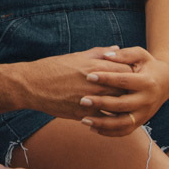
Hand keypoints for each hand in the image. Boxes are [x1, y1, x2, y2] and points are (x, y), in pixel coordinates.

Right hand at [18, 47, 132, 119]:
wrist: (33, 85)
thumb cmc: (54, 67)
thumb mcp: (77, 56)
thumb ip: (99, 53)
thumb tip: (117, 48)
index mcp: (95, 66)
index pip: (126, 71)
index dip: (133, 74)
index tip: (135, 76)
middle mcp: (95, 83)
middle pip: (125, 89)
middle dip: (132, 91)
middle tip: (135, 92)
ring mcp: (90, 100)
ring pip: (117, 106)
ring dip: (123, 106)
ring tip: (127, 105)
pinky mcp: (84, 114)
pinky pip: (104, 119)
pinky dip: (110, 118)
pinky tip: (113, 117)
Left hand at [79, 47, 168, 136]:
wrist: (165, 82)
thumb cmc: (147, 65)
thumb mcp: (140, 55)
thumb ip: (124, 54)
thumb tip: (106, 55)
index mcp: (147, 82)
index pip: (124, 81)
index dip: (106, 78)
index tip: (88, 76)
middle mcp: (147, 101)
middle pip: (122, 105)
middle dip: (101, 103)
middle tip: (82, 100)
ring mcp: (144, 114)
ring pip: (123, 123)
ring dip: (103, 123)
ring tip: (84, 119)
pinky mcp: (140, 122)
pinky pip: (124, 131)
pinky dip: (109, 132)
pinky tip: (93, 128)